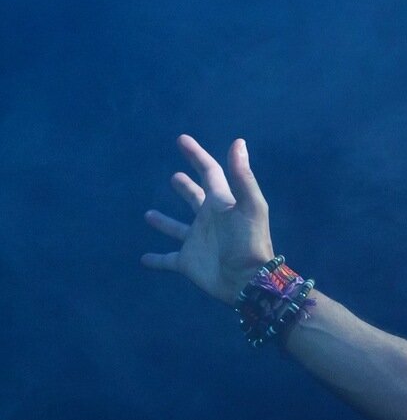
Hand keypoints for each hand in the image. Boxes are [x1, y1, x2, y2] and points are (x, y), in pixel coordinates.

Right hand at [141, 134, 274, 303]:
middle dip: (186, 187)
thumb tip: (238, 142)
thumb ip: (242, 176)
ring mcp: (197, 241)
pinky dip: (156, 259)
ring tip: (148, 214)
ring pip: (176, 228)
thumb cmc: (249, 241)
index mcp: (222, 203)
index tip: (182, 139)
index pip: (209, 173)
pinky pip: (167, 260)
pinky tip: (143, 259)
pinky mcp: (187, 262)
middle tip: (175, 177)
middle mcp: (208, 220)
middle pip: (195, 198)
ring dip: (164, 222)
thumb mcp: (250, 205)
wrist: (247, 280)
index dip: (197, 155)